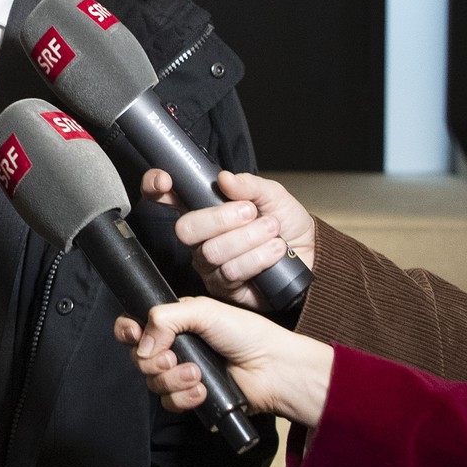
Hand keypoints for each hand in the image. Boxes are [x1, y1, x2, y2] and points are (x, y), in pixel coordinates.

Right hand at [113, 296, 332, 427]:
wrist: (273, 368)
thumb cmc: (246, 334)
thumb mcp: (204, 311)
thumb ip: (164, 318)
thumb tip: (141, 343)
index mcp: (173, 322)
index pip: (133, 325)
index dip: (128, 332)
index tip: (135, 336)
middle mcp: (174, 347)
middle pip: (138, 358)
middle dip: (153, 361)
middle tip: (174, 358)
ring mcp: (182, 373)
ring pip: (153, 382)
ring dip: (173, 380)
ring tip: (197, 374)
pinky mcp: (192, 396)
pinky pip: (169, 402)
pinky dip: (184, 397)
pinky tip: (203, 390)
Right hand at [140, 169, 316, 308]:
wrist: (311, 255)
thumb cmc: (286, 224)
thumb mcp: (273, 196)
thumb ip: (249, 185)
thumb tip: (225, 179)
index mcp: (203, 209)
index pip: (165, 197)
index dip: (155, 187)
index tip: (166, 181)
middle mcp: (200, 238)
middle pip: (185, 229)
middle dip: (221, 219)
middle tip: (251, 212)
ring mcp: (208, 264)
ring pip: (211, 252)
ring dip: (248, 238)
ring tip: (272, 231)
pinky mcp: (223, 288)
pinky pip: (230, 272)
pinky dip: (258, 257)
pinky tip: (275, 251)